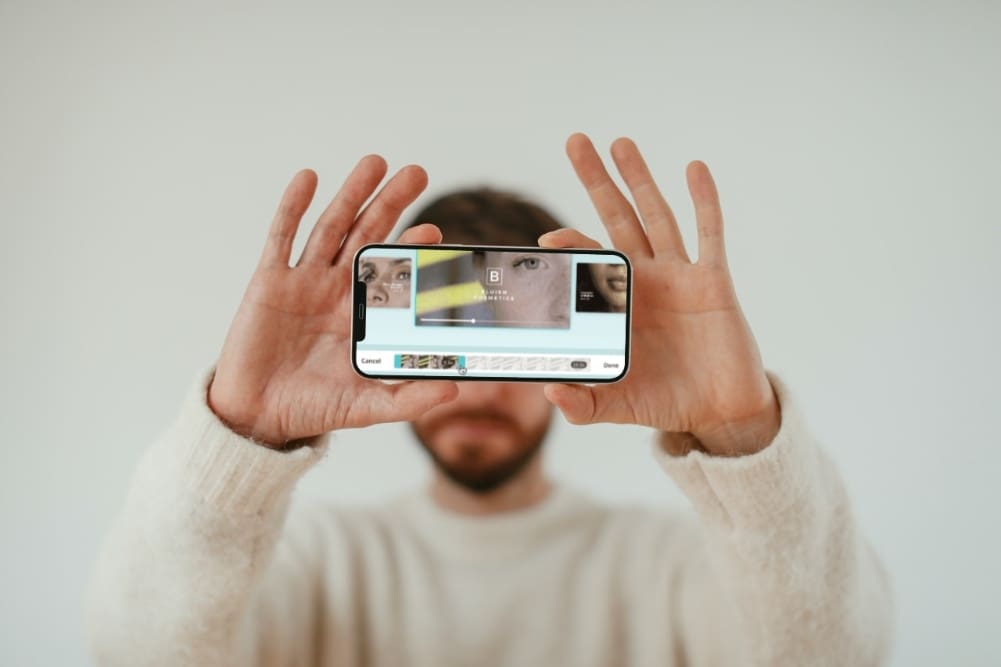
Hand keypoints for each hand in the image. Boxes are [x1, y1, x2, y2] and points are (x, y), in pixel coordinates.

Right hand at [208, 156, 457, 446]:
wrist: (258, 416)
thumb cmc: (313, 409)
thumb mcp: (366, 407)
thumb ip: (409, 399)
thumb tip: (455, 390)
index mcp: (364, 313)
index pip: (394, 271)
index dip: (412, 248)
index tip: (435, 231)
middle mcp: (337, 290)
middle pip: (368, 236)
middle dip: (391, 204)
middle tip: (416, 173)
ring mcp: (304, 281)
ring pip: (331, 227)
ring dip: (351, 194)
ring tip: (375, 162)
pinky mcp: (269, 281)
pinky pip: (282, 237)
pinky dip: (293, 206)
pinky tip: (309, 178)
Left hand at [540, 134, 779, 455]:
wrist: (718, 411)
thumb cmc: (664, 401)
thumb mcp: (616, 406)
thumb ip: (583, 403)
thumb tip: (548, 394)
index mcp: (614, 303)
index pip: (585, 262)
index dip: (567, 247)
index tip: (545, 240)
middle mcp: (642, 280)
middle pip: (616, 218)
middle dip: (597, 181)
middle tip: (575, 141)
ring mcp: (678, 276)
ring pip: (656, 215)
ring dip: (640, 178)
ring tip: (621, 142)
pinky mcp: (713, 281)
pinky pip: (708, 234)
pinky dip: (704, 201)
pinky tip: (693, 168)